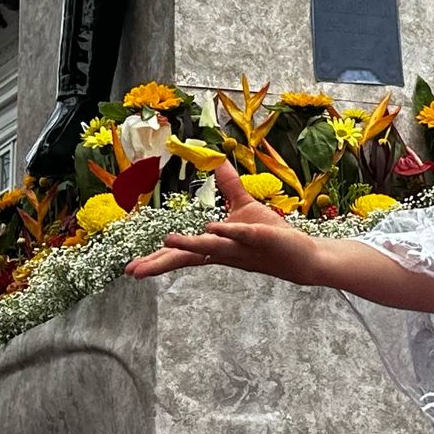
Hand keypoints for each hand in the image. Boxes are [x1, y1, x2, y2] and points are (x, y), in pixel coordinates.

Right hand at [124, 163, 327, 285]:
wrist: (301, 253)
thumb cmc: (270, 234)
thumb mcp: (243, 206)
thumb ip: (227, 186)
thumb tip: (215, 162)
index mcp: (216, 246)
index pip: (184, 256)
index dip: (158, 261)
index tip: (132, 269)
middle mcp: (225, 251)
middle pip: (190, 257)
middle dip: (162, 263)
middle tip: (135, 271)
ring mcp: (243, 246)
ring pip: (213, 246)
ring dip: (190, 244)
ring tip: (166, 242)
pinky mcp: (261, 238)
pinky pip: (242, 234)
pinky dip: (228, 231)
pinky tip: (210, 227)